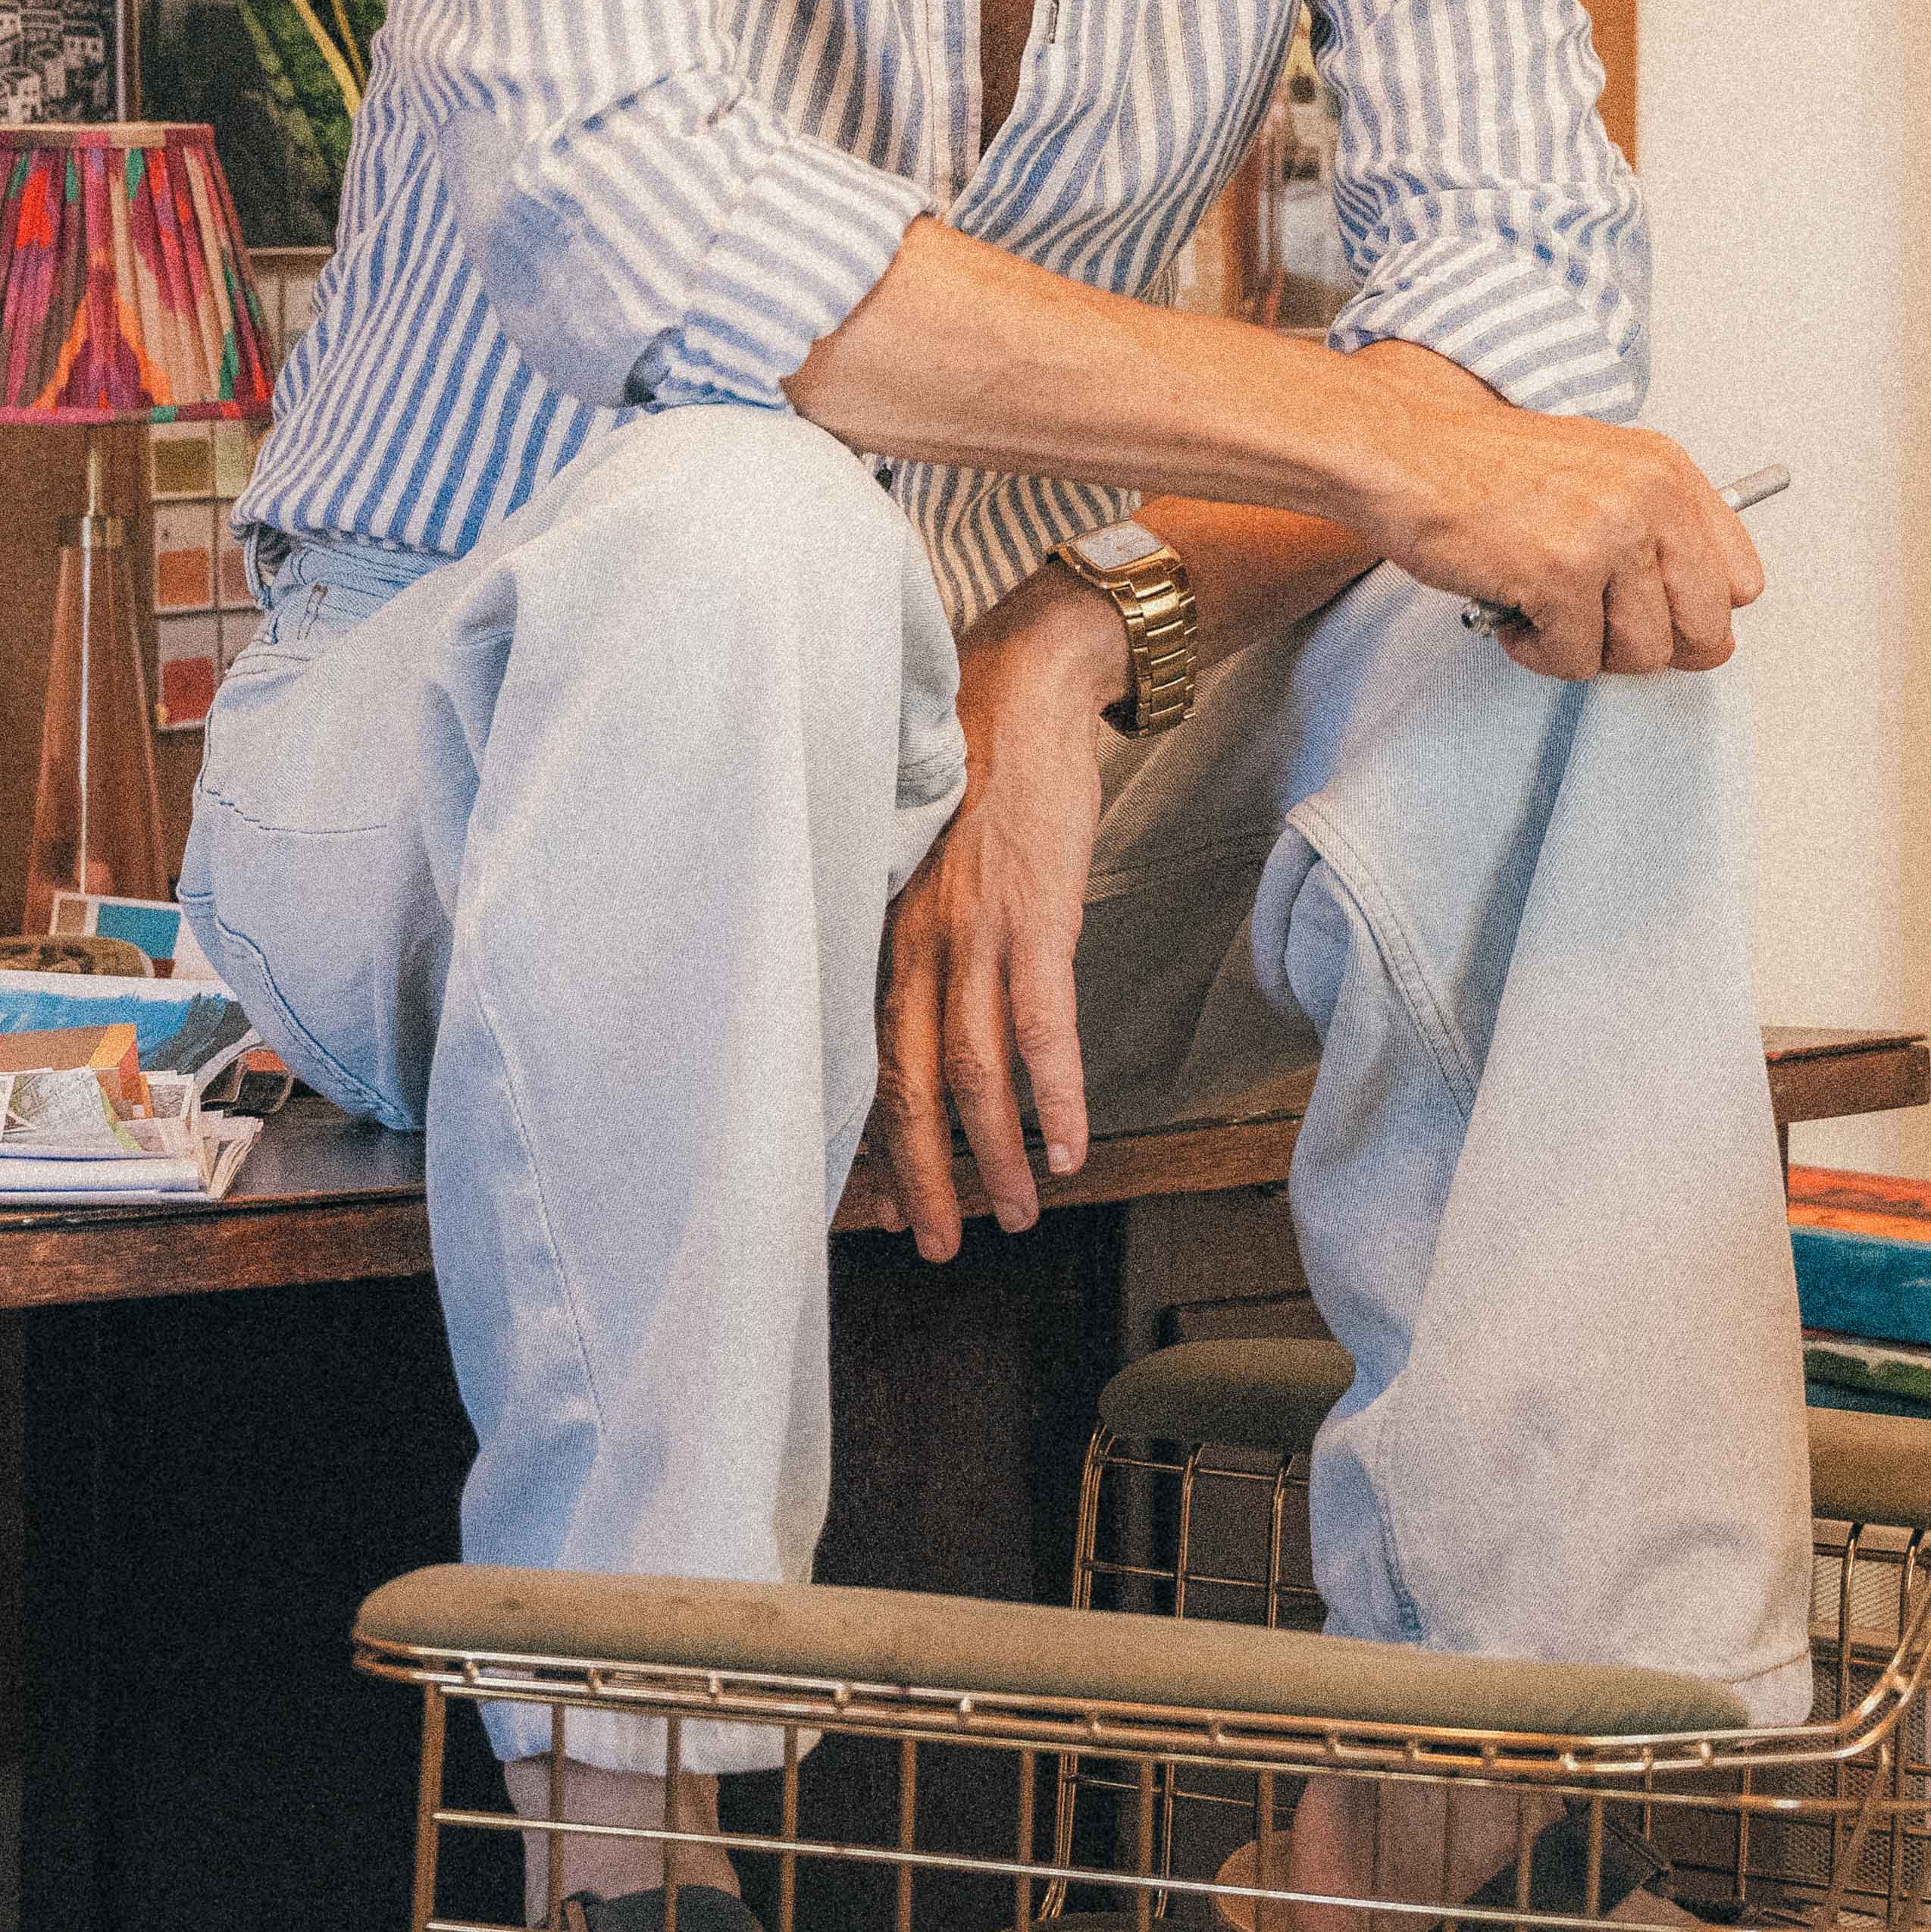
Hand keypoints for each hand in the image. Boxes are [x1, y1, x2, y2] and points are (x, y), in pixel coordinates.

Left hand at [874, 573, 1110, 1255]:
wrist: (1021, 686)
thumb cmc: (969, 773)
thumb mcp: (916, 860)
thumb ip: (910, 933)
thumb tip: (917, 1010)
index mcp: (880, 929)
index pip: (864, 1057)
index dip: (869, 1140)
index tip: (872, 1208)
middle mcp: (913, 938)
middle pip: (907, 1082)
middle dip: (919, 1175)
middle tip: (933, 1245)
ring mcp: (974, 930)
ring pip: (974, 1071)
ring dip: (994, 1155)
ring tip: (1014, 1215)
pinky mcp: (1037, 917)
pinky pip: (1043, 1027)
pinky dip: (1054, 1096)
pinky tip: (1066, 1148)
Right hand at [1348, 361, 1762, 680]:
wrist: (1404, 453)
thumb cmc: (1484, 467)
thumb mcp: (1596, 473)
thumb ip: (1656, 535)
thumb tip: (1711, 631)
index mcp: (1666, 471)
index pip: (1741, 579)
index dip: (1699, 613)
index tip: (1661, 615)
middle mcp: (1648, 500)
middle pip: (1704, 629)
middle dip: (1649, 646)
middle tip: (1599, 628)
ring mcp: (1607, 538)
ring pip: (1641, 654)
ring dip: (1587, 650)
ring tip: (1546, 613)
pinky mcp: (1559, 577)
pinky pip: (1576, 661)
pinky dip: (1539, 654)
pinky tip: (1513, 616)